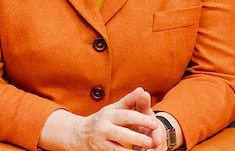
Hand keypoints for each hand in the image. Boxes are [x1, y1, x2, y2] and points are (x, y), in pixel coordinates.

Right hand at [39, 87, 165, 150]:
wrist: (79, 133)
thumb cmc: (102, 119)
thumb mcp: (114, 108)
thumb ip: (129, 100)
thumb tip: (143, 90)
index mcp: (108, 114)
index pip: (126, 116)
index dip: (141, 120)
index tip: (155, 123)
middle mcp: (103, 127)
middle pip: (121, 133)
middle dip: (137, 138)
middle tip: (152, 142)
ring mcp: (100, 141)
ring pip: (117, 149)